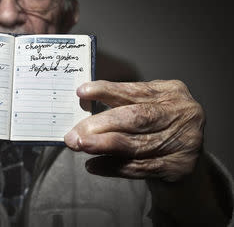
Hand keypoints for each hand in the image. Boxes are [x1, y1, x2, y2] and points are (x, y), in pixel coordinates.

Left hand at [64, 80, 203, 181]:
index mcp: (172, 92)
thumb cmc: (158, 132)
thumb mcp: (146, 110)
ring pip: (135, 144)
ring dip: (103, 146)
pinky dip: (112, 166)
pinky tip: (94, 165)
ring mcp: (185, 142)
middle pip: (135, 118)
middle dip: (100, 124)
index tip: (82, 92)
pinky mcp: (179, 167)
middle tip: (75, 132)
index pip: (135, 90)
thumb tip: (83, 106)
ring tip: (81, 145)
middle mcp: (183, 114)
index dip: (107, 91)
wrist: (185, 169)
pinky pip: (138, 167)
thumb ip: (121, 106)